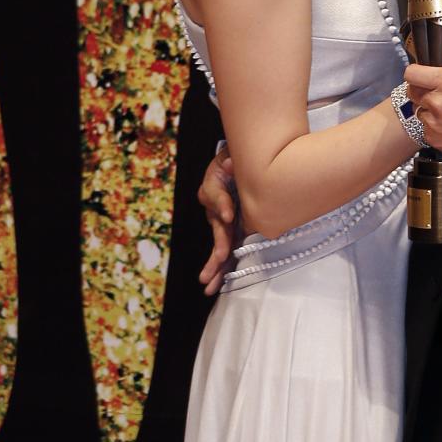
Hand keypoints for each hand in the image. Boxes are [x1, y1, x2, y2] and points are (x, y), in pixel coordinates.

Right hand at [197, 149, 238, 295]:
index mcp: (214, 187)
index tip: (228, 214)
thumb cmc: (231, 160)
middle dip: (219, 242)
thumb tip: (230, 165)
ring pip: (218, 244)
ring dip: (214, 264)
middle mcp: (214, 208)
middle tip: (220, 255)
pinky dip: (220, 267)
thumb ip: (230, 160)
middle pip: (217, 226)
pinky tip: (213, 285)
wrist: (234, 165)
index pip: (216, 195)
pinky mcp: (229, 230)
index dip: (222, 204)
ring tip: (207, 282)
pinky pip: (225, 250)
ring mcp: (221, 222)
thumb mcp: (229, 156)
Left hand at [404, 63, 441, 169]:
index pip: (412, 73)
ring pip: (419, 110)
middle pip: (412, 91)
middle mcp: (438, 102)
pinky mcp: (434, 139)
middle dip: (422, 90)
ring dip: (429, 109)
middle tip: (438, 94)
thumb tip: (439, 64)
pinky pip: (425, 127)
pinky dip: (435, 126)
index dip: (416, 72)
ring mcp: (434, 123)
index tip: (420, 75)